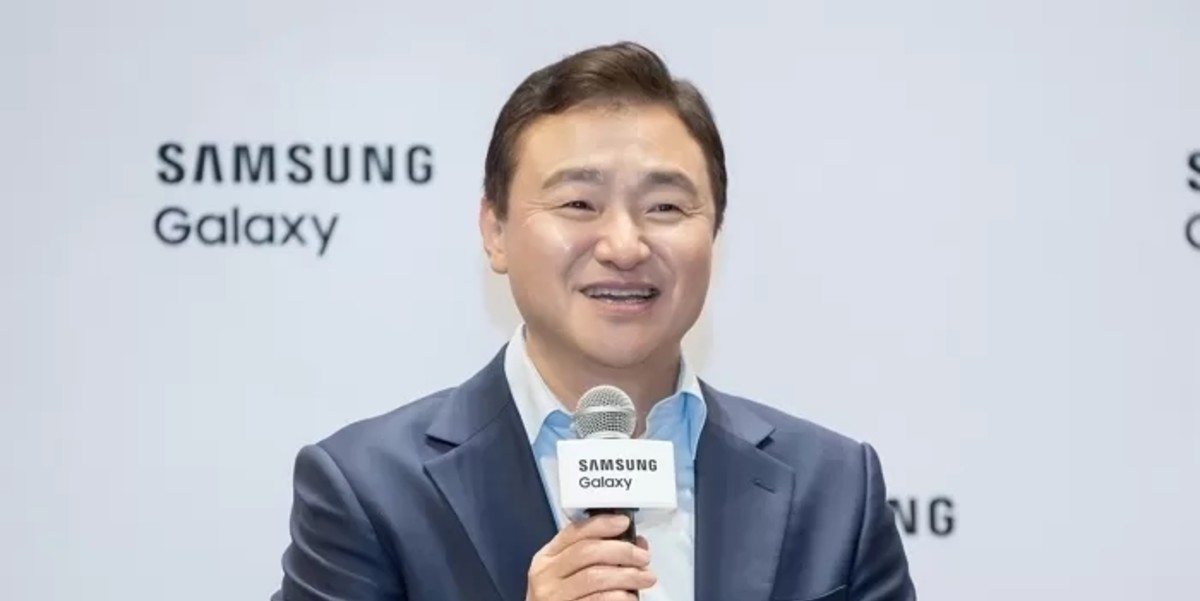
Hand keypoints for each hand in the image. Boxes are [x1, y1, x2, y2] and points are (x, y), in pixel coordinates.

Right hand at [526, 513, 655, 600]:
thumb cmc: (562, 597)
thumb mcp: (568, 573)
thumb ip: (596, 556)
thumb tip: (635, 545)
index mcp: (547, 558)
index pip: (574, 532)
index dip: (601, 525)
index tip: (623, 523)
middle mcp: (546, 575)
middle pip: (587, 552)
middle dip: (621, 551)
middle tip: (643, 557)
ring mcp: (554, 596)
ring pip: (594, 577)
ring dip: (627, 575)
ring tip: (645, 578)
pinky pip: (598, 600)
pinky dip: (618, 597)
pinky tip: (629, 596)